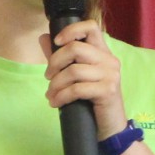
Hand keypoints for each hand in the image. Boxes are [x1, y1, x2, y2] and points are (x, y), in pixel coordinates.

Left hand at [42, 20, 127, 138]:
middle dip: (54, 63)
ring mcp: (110, 75)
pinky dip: (61, 96)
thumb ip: (61, 56)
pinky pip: (77, 89)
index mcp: (103, 52)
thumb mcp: (76, 76)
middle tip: (48, 77)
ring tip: (51, 94)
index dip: (70, 30)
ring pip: (73, 71)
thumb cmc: (91, 101)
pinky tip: (56, 103)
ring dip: (55, 84)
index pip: (90, 27)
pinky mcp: (107, 91)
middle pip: (75, 48)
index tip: (56, 42)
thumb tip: (44, 37)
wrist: (109, 128)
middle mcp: (109, 60)